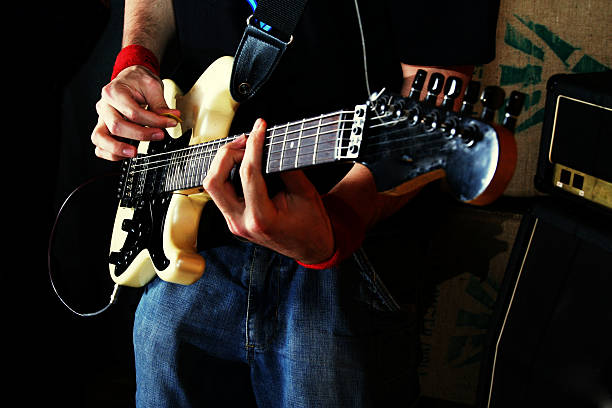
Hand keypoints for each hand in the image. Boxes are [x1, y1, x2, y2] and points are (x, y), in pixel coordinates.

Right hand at [91, 65, 180, 160]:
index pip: (133, 112)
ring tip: (134, 152)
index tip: (170, 123)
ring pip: (100, 138)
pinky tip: (126, 155)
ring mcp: (102, 119)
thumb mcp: (152, 86)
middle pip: (117, 126)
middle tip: (160, 135)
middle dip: (141, 134)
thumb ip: (160, 104)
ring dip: (117, 148)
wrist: (130, 79)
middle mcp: (104, 106)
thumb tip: (171, 117)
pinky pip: (100, 146)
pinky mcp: (104, 129)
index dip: (154, 121)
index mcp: (114, 92)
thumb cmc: (138, 81)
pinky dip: (110, 153)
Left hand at [202, 119, 334, 263]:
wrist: (310, 247)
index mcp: (261, 219)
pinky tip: (242, 162)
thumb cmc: (311, 224)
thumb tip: (271, 143)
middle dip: (227, 154)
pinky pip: (221, 191)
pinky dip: (227, 172)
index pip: (248, 174)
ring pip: (212, 186)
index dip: (254, 145)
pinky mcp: (233, 218)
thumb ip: (286, 168)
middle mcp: (241, 223)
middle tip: (247, 140)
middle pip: (215, 182)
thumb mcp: (305, 192)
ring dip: (223, 163)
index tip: (260, 128)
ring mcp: (234, 222)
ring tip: (244, 149)